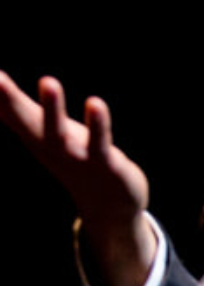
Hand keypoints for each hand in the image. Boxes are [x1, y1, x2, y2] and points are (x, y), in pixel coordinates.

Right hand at [0, 70, 157, 285]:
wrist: (110, 203)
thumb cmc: (74, 160)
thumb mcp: (40, 134)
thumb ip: (14, 107)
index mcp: (36, 137)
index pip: (8, 108)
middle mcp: (51, 146)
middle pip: (28, 119)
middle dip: (16, 98)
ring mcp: (78, 156)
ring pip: (62, 132)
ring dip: (54, 109)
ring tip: (47, 82)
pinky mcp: (107, 162)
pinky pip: (101, 141)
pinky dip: (98, 125)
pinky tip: (96, 104)